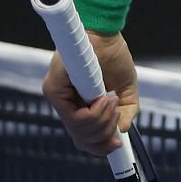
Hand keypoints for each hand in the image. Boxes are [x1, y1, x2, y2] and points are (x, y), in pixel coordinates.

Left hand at [42, 31, 138, 156]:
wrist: (104, 34)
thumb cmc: (113, 56)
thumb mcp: (126, 89)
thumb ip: (127, 110)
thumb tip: (121, 131)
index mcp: (80, 105)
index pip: (83, 137)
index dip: (100, 146)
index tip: (117, 145)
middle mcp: (65, 104)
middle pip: (82, 139)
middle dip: (105, 134)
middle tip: (118, 114)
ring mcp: (57, 99)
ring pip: (79, 131)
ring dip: (103, 121)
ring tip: (113, 101)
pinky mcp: (53, 91)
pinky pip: (75, 118)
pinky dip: (95, 113)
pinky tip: (106, 99)